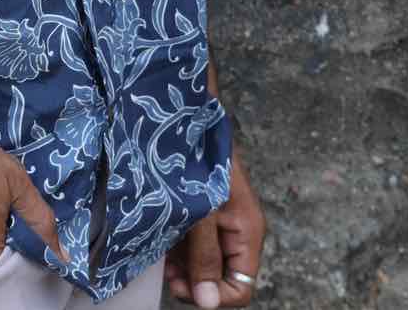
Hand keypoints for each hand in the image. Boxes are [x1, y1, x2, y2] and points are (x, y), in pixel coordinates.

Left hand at [163, 146, 265, 306]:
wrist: (184, 117)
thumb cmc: (198, 159)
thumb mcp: (201, 212)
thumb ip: (205, 256)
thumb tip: (208, 302)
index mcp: (246, 233)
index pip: (241, 288)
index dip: (215, 296)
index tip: (186, 287)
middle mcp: (235, 231)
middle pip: (221, 277)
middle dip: (196, 282)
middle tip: (169, 275)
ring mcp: (218, 222)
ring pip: (204, 262)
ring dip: (184, 267)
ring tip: (163, 260)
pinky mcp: (201, 213)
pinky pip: (193, 244)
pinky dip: (178, 249)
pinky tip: (161, 242)